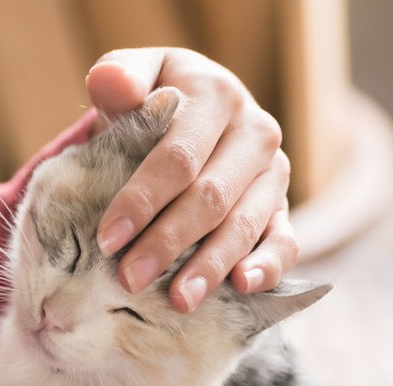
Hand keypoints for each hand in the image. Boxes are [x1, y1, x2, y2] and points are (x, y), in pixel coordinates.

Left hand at [89, 48, 297, 312]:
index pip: (178, 157)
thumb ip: (118, 79)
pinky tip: (242, 288)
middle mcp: (255, 133)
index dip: (142, 200)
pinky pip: (285, 240)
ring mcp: (274, 173)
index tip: (108, 239)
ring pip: (244, 225)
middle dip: (168, 243)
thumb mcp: (133, 77)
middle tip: (129, 279)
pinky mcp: (282, 207)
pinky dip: (268, 266)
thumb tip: (110, 84)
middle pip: (211, 197)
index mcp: (217, 97)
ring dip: (210, 266)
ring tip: (178, 301)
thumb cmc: (150, 100)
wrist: (191, 109)